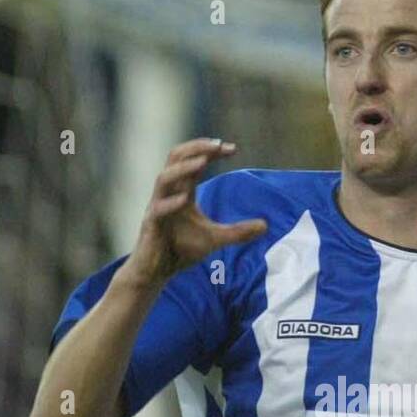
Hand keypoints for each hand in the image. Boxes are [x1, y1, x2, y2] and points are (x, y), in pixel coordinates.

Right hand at [126, 138, 266, 286]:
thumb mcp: (215, 239)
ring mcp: (157, 207)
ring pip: (163, 179)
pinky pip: (158, 209)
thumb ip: (238, 232)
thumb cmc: (180, 250)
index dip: (210, 151)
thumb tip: (265, 226)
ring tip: (202, 162)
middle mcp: (168, 193)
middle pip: (175, 158)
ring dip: (182, 169)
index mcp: (182, 191)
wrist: (156, 272)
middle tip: (218, 144)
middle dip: (196, 148)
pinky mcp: (151, 225)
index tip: (232, 148)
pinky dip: (170, 203)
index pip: (194, 160)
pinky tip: (184, 199)